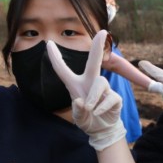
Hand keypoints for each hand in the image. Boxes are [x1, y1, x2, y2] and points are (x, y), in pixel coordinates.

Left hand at [48, 30, 125, 150]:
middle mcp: (90, 82)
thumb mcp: (78, 118)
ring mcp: (104, 89)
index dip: (55, 57)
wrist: (102, 130)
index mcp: (75, 85)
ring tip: (90, 108)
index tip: (47, 42)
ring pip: (100, 83)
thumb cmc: (87, 120)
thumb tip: (80, 101)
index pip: (62, 70)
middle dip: (98, 47)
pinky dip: (102, 106)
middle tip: (103, 32)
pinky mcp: (115, 97)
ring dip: (94, 96)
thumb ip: (78, 112)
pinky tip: (99, 112)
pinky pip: (110, 97)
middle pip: (94, 62)